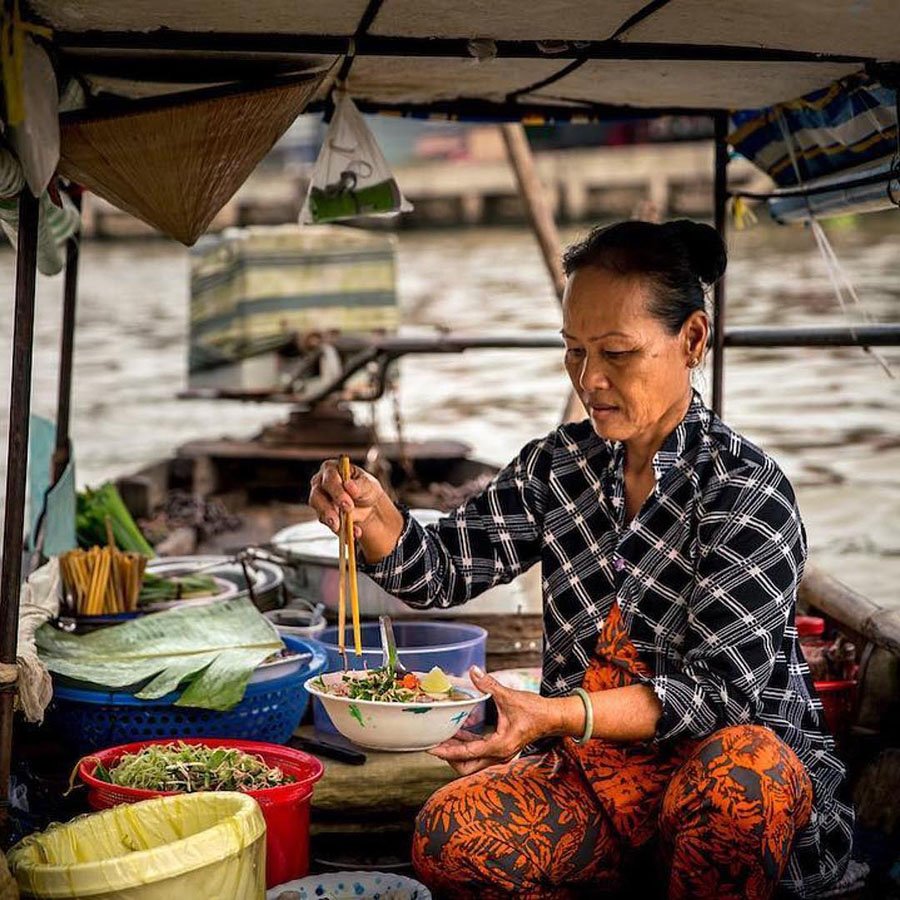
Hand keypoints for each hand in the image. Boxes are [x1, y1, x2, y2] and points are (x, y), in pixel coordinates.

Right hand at [309, 459, 385, 536]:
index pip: (329, 478)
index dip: (337, 492)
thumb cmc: (366, 489)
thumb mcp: (368, 484)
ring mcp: (319, 499)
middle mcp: (321, 482)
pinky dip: (340, 530)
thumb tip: (349, 486)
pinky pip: (327, 523)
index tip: (348, 504)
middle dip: (330, 508)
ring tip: (343, 528)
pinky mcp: (322, 514)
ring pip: (318, 510)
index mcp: (332, 469)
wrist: (370, 507)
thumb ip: (360, 485)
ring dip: (331, 520)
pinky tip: (352, 533)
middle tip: (345, 516)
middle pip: (317, 495)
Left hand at [429, 666, 554, 775]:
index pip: (466, 754)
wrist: (553, 718)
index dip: (446, 751)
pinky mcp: (500, 747)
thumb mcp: (509, 696)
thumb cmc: (535, 711)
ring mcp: (499, 753)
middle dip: (449, 758)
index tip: (431, 748)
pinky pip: (478, 751)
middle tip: (435, 744)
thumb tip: (474, 671)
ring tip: (441, 736)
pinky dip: (466, 744)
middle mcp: (498, 754)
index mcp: (499, 746)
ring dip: (457, 751)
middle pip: (466, 767)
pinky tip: (457, 731)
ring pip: (472, 761)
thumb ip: (489, 685)